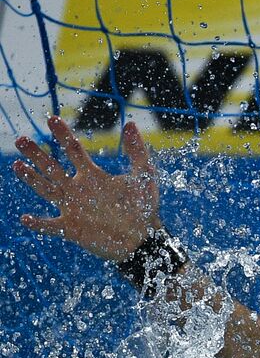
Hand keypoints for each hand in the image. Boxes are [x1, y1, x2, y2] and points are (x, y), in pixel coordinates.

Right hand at [13, 116, 161, 261]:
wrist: (144, 239)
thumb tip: (130, 124)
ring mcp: (72, 208)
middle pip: (52, 168)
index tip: (52, 118)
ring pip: (46, 190)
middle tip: (21, 140)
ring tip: (17, 165)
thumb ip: (137, 151)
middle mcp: (77, 189)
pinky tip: (26, 219)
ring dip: (31, 179)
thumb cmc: (143, 208)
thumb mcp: (144, 176)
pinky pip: (50, 226)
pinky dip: (38, 224)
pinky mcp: (71, 228)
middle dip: (37, 154)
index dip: (63, 135)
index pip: (73, 150)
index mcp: (93, 176)